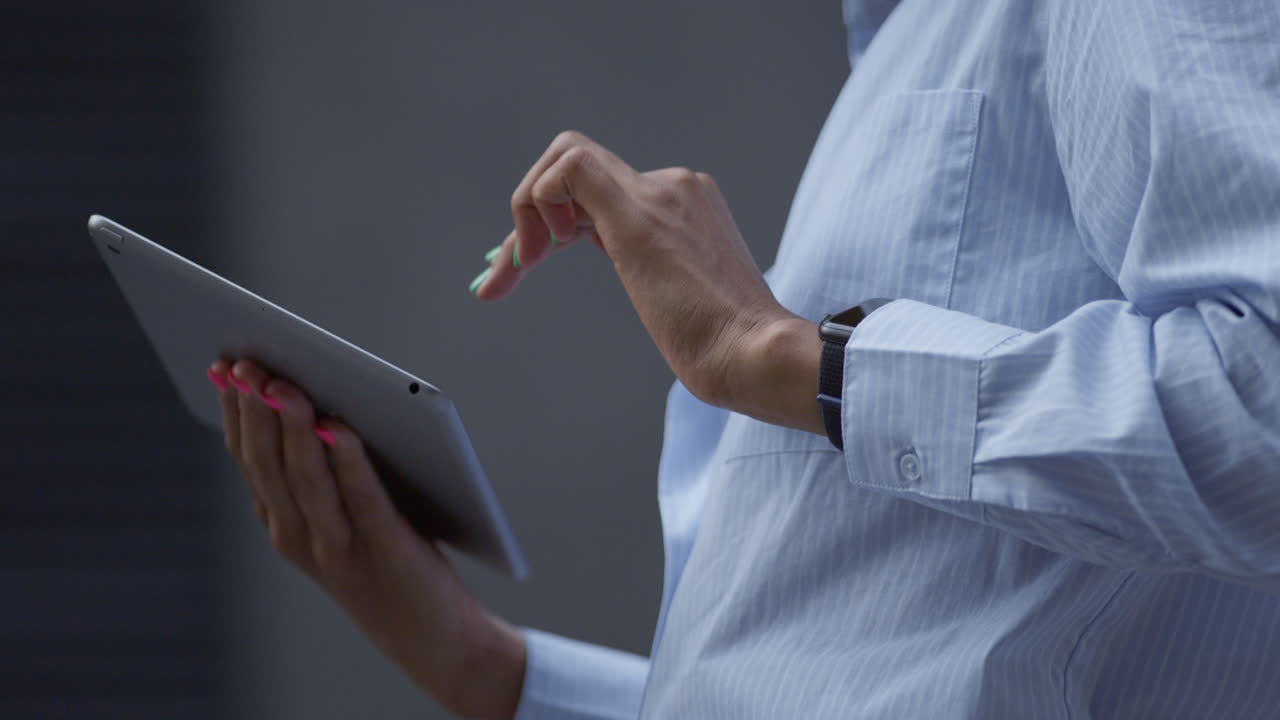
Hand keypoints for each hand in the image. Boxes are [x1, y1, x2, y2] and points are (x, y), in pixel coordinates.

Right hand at [208, 359, 524, 719]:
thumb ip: (319, 470)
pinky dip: (347, 462)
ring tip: (284, 385)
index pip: (247, 458)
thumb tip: (302, 395)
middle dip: (255, 409)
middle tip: (247, 362)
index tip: (225, 364)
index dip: (235, 410)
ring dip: (290, 429)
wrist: (429, 635)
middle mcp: (298, 537)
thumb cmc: (386, 560)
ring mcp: (337, 548)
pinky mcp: (382, 550)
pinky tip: (339, 428)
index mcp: (282, 524)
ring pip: (304, 480)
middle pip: (268, 463)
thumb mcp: (337, 517)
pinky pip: (360, 499)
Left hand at [473, 131, 823, 433]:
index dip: (555, 219)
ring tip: (517, 268)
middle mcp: (674, 186)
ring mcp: (660, 194)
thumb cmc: (726, 347)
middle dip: (526, 216)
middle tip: (501, 274)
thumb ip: (665, 281)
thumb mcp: (685, 302)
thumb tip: (657, 293)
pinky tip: (536, 253)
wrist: (754, 354)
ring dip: (523, 213)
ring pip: (566, 162)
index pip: (602, 189)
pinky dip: (536, 201)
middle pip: (576, 174)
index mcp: (686, 206)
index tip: (528, 264)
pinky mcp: (639, 214)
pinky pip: (570, 167)